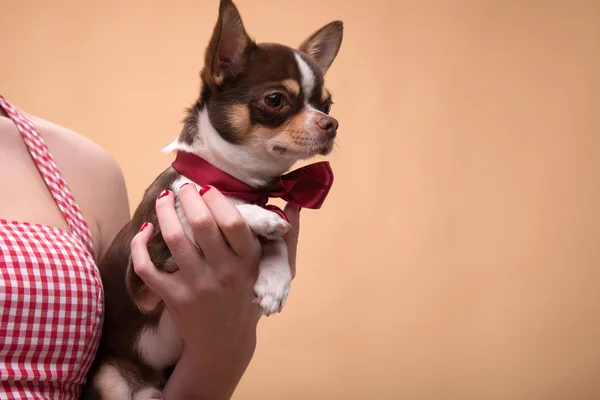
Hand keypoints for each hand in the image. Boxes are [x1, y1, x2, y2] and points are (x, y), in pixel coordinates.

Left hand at [130, 184, 300, 398]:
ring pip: (175, 240)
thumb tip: (294, 207)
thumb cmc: (248, 299)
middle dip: (188, 198)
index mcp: (249, 261)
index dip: (217, 199)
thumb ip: (286, 239)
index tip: (208, 188)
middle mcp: (224, 273)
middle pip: (201, 224)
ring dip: (164, 213)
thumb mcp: (273, 272)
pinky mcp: (174, 299)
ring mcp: (198, 286)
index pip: (233, 222)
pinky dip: (141, 246)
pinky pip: (149, 268)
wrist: (224, 343)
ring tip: (163, 199)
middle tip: (182, 187)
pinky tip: (145, 231)